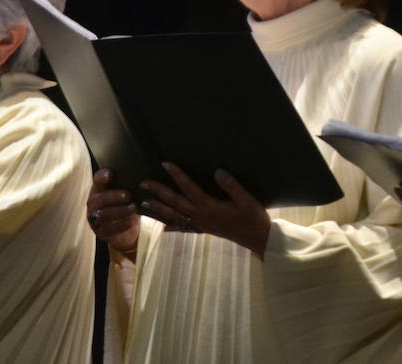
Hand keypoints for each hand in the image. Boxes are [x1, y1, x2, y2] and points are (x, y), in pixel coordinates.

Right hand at [87, 169, 139, 257]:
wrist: (127, 232)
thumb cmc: (127, 207)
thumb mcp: (127, 195)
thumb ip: (128, 186)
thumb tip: (141, 177)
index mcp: (99, 190)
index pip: (97, 180)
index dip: (102, 176)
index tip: (111, 174)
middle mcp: (93, 204)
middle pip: (99, 199)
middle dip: (114, 196)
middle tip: (128, 195)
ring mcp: (94, 219)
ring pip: (103, 214)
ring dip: (120, 210)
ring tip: (134, 207)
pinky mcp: (100, 232)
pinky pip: (109, 229)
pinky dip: (121, 225)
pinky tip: (131, 221)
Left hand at [141, 163, 269, 255]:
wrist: (258, 238)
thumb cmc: (252, 218)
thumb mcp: (246, 200)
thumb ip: (231, 186)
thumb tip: (218, 171)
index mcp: (209, 207)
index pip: (189, 188)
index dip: (177, 175)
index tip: (165, 164)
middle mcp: (201, 216)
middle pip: (175, 203)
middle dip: (159, 192)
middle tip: (144, 183)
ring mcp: (201, 224)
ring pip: (175, 216)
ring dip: (159, 210)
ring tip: (144, 205)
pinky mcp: (204, 229)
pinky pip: (184, 228)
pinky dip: (172, 227)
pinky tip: (163, 229)